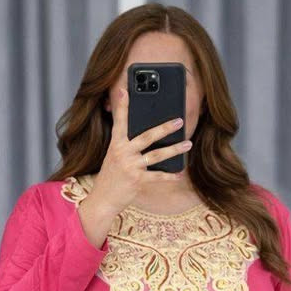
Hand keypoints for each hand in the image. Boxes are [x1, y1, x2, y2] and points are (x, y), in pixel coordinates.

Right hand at [88, 86, 192, 216]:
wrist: (103, 199)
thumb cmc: (110, 177)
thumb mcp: (113, 157)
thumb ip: (125, 145)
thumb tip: (144, 137)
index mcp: (116, 144)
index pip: (120, 121)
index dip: (122, 106)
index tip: (125, 90)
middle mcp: (123, 153)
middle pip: (147, 136)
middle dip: (165, 128)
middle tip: (179, 120)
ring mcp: (131, 167)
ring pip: (157, 155)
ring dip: (174, 149)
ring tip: (187, 144)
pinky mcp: (137, 181)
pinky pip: (157, 176)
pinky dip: (170, 176)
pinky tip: (180, 173)